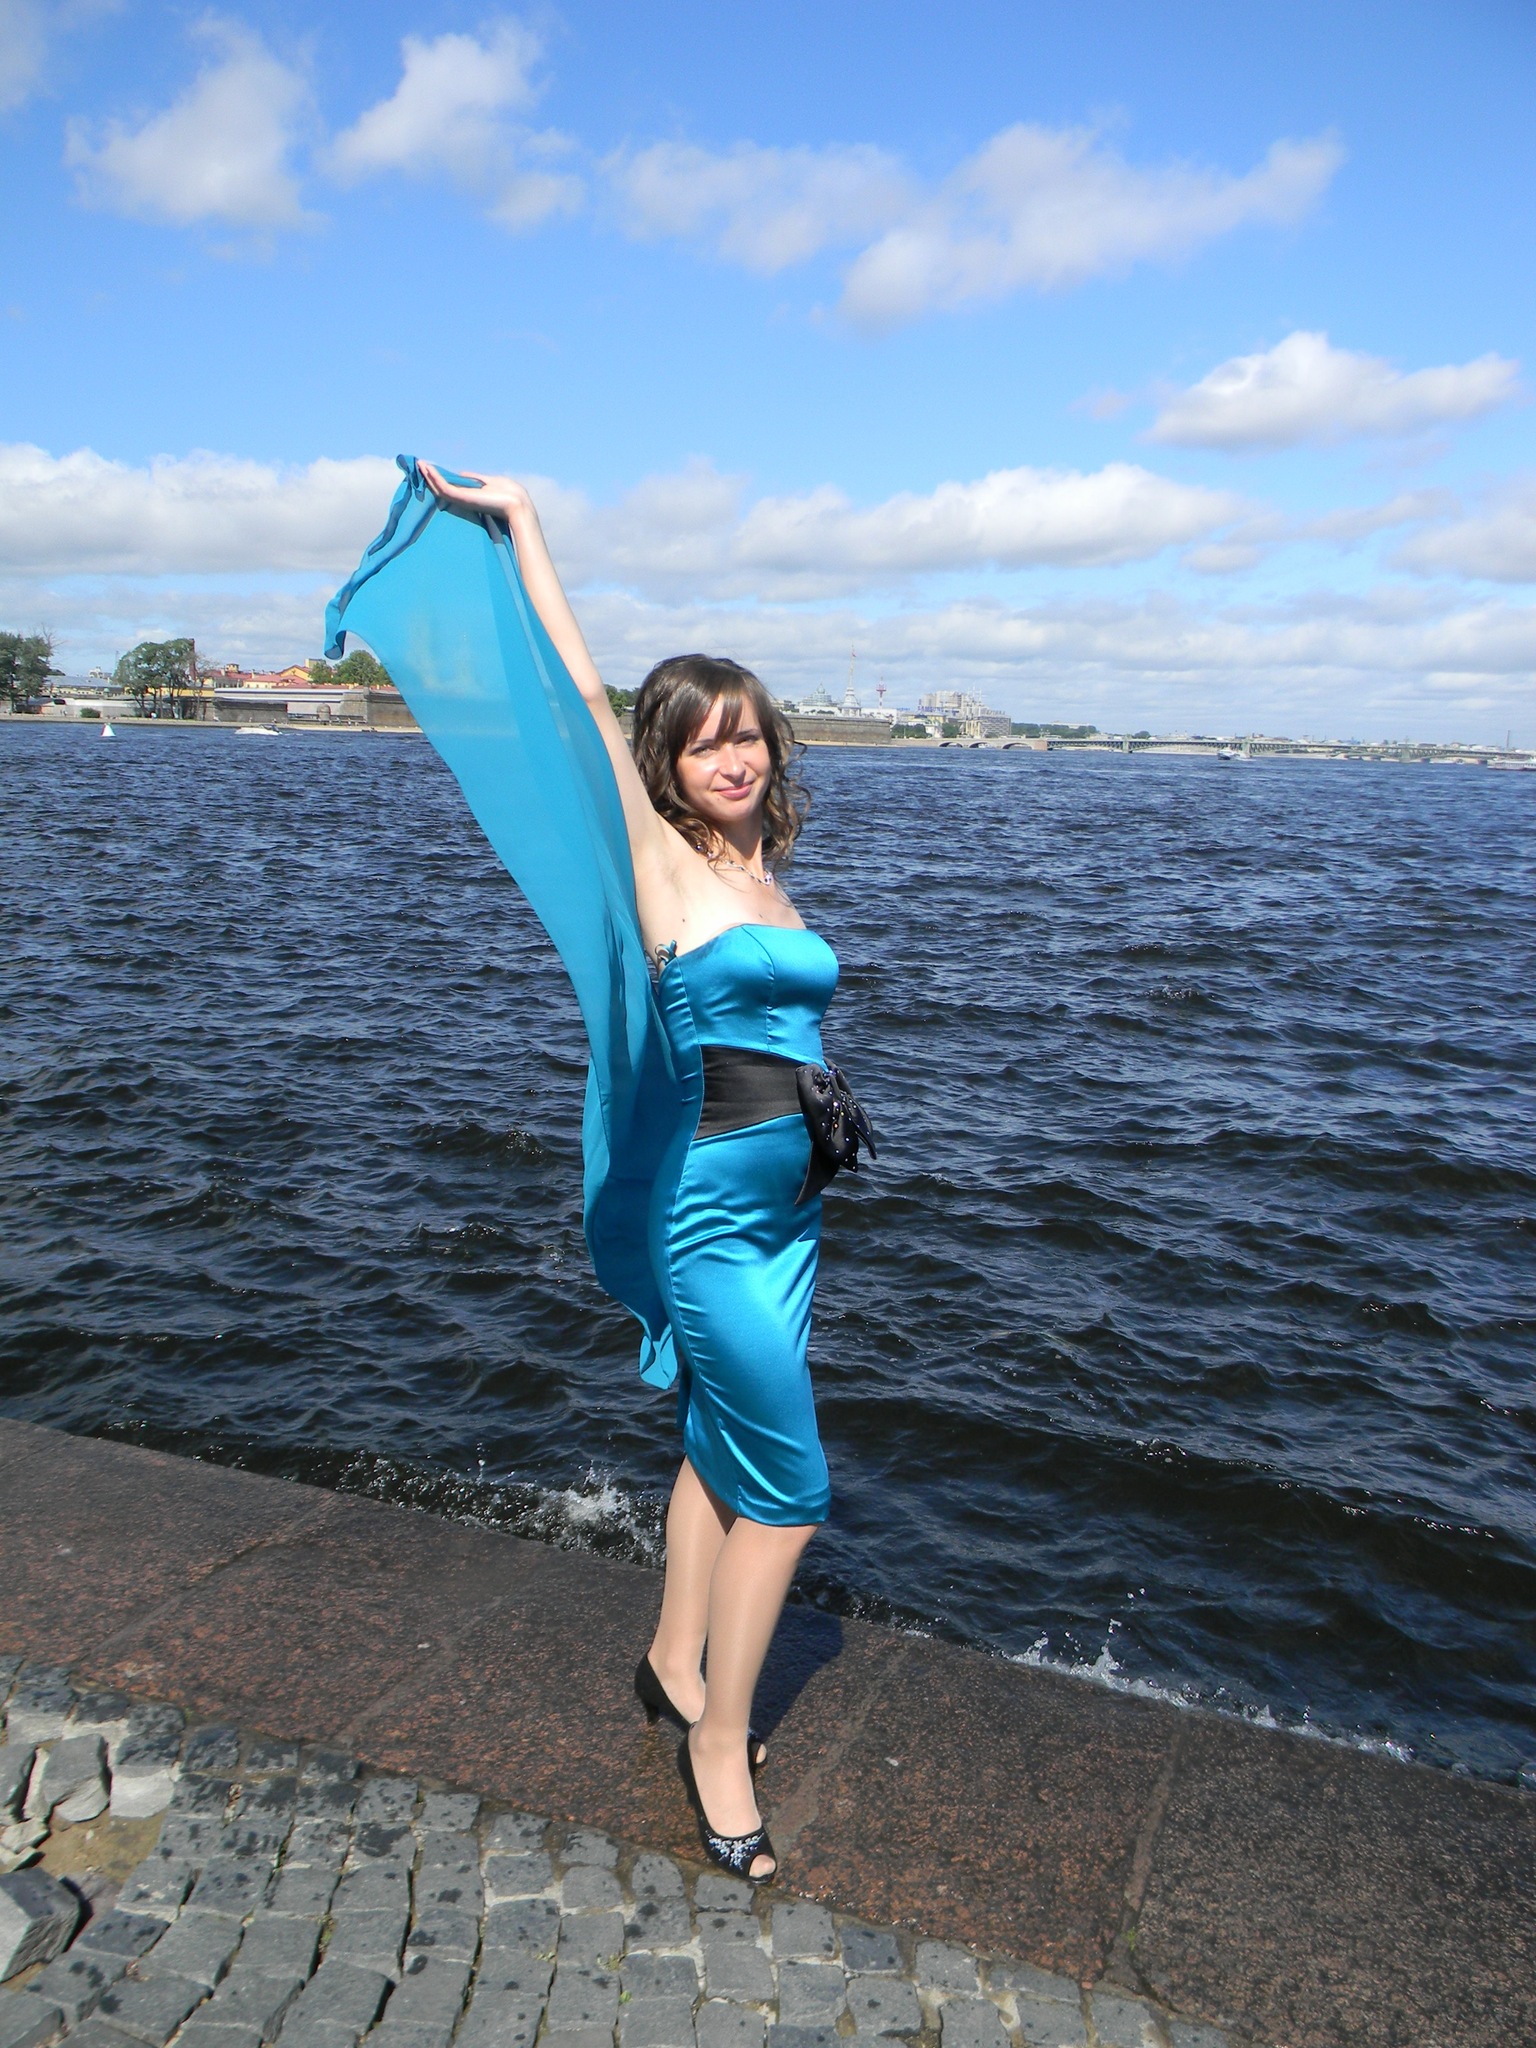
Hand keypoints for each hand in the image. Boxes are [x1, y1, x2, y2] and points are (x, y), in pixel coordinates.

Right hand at [419, 460, 533, 524]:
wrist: (516, 505)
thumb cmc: (508, 494)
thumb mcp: (489, 480)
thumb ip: (475, 478)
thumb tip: (461, 474)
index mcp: (469, 495)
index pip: (450, 485)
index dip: (440, 476)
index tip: (430, 467)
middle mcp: (463, 499)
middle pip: (441, 487)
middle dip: (429, 476)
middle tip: (418, 465)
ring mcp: (462, 499)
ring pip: (439, 488)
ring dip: (428, 475)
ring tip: (419, 464)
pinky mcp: (462, 498)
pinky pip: (444, 487)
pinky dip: (435, 478)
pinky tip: (427, 469)